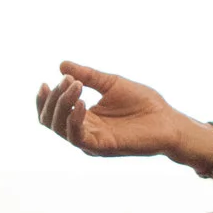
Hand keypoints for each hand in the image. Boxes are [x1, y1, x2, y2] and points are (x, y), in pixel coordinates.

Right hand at [34, 61, 201, 159]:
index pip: (51, 113)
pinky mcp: (102, 147)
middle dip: (53, 98)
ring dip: (62, 104)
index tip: (46, 82)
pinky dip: (74, 119)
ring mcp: (91, 141)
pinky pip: (78, 137)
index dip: (44, 100)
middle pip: (50, 120)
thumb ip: (88, 76)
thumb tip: (62, 65)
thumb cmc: (144, 104)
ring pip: (60, 128)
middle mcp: (83, 131)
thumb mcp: (111, 83)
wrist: (168, 120)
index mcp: (83, 118)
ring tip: (75, 85)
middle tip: (67, 79)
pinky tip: (81, 101)